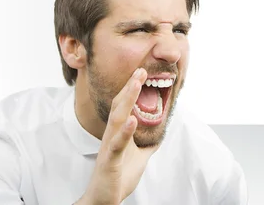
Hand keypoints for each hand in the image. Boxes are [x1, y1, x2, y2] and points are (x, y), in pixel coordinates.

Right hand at [77, 68, 159, 204]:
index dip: (131, 89)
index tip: (141, 72)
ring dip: (127, 101)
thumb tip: (160, 133)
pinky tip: (133, 120)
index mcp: (117, 134)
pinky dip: (125, 132)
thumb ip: (147, 143)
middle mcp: (110, 136)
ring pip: (117, 120)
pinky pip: (116, 145)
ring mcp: (109, 148)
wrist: (103, 200)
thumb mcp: (139, 157)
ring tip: (136, 85)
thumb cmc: (118, 177)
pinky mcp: (109, 162)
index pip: (123, 107)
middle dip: (130, 87)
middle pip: (119, 106)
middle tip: (140, 70)